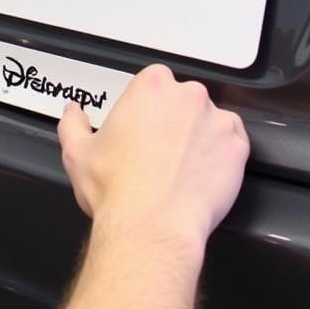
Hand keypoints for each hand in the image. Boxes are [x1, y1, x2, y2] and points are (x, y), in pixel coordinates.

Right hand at [57, 64, 248, 252]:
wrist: (152, 227)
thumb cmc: (118, 190)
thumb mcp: (77, 152)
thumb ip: (72, 123)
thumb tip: (72, 112)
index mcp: (150, 87)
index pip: (153, 81)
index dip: (146, 106)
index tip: (140, 126)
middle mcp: (187, 96)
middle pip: (183, 98)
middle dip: (173, 119)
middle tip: (158, 149)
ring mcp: (217, 121)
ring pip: (210, 120)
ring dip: (199, 135)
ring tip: (180, 166)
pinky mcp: (238, 148)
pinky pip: (234, 142)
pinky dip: (222, 155)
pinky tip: (200, 173)